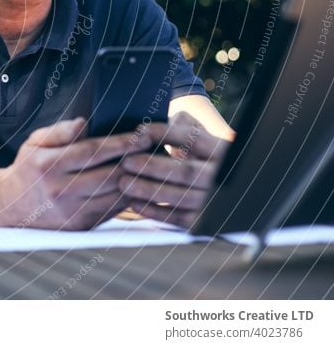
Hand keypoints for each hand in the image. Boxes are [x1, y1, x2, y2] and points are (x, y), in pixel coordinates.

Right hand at [0, 118, 155, 229]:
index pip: (93, 152)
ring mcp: (71, 212)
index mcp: (48, 165)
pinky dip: (128, 197)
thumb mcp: (35, 142)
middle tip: (155, 149)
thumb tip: (84, 122)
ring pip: (115, 196)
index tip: (143, 135)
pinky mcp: (80, 227)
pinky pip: (113, 211)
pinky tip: (137, 184)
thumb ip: (60, 131)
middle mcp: (60, 190)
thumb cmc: (28, 167)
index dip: (121, 143)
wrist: (10, 205)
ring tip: (152, 166)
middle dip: (136, 161)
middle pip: (109, 175)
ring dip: (137, 181)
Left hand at [118, 112, 231, 226]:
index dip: (166, 134)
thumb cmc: (194, 150)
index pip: (194, 139)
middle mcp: (220, 175)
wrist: (214, 181)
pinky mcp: (203, 220)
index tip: (139, 131)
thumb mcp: (196, 132)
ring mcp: (214, 199)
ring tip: (124, 183)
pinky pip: (180, 219)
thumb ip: (181, 124)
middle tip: (127, 162)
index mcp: (220, 150)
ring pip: (182, 197)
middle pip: (186, 172)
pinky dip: (156, 212)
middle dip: (154, 166)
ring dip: (150, 191)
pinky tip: (133, 204)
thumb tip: (153, 125)